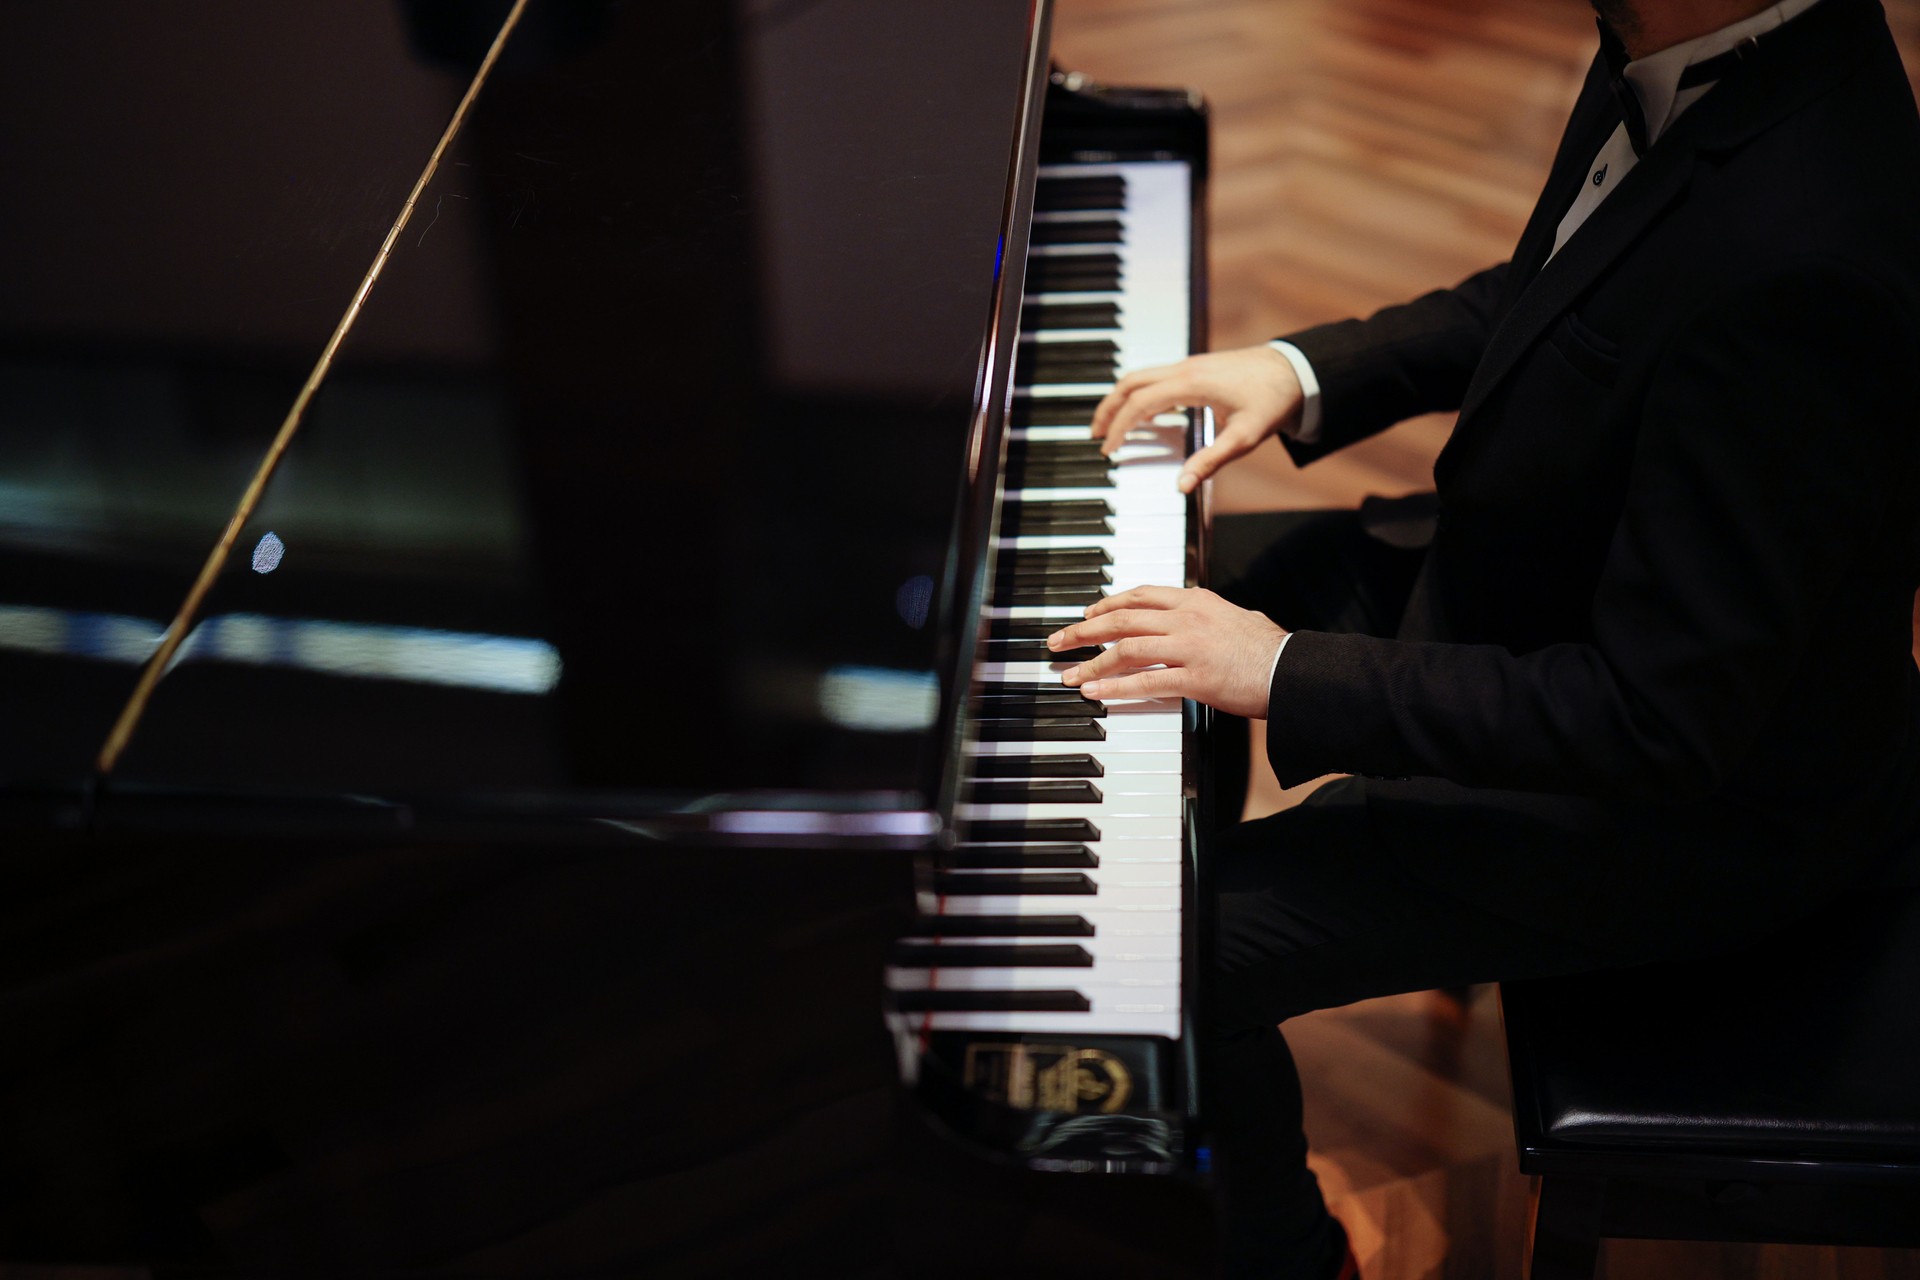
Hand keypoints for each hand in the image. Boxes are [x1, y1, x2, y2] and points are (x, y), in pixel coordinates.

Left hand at [1046, 585, 1287, 718]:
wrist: (1294, 671)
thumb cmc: (1269, 650)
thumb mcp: (1235, 617)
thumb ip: (1209, 613)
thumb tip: (1195, 611)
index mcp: (1196, 601)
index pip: (1140, 595)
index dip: (1107, 604)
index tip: (1087, 613)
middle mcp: (1188, 618)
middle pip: (1122, 618)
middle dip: (1084, 630)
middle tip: (1059, 641)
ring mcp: (1190, 647)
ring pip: (1127, 649)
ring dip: (1091, 662)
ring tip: (1069, 674)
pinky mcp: (1195, 678)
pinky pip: (1145, 681)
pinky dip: (1114, 687)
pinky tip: (1095, 691)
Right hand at [1089, 345, 1304, 492]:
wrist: (1296, 370)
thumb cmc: (1273, 400)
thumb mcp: (1244, 437)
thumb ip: (1210, 462)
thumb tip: (1181, 486)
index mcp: (1190, 384)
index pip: (1139, 404)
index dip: (1119, 428)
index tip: (1108, 450)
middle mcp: (1184, 369)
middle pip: (1130, 383)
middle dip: (1108, 408)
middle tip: (1095, 435)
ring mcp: (1189, 365)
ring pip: (1140, 377)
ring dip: (1121, 399)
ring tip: (1112, 426)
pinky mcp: (1197, 367)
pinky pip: (1157, 378)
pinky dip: (1140, 395)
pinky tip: (1144, 415)